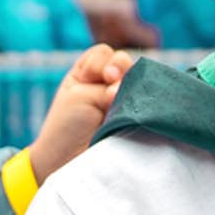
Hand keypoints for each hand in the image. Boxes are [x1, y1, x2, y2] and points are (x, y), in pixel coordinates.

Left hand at [28, 45, 133, 183]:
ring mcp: (123, 100)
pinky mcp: (136, 117)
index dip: (100, 63)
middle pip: (125, 62)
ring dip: (130, 84)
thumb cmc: (66, 127)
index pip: (104, 53)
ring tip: (118, 98)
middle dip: (119, 68)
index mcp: (87, 74)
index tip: (91, 79)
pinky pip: (148, 100)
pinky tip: (134, 107)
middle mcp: (106, 84)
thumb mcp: (80, 95)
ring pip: (139, 78)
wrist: (68, 160)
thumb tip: (138, 87)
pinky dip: (141, 100)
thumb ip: (109, 85)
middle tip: (111, 81)